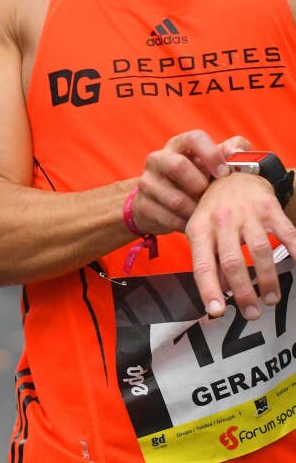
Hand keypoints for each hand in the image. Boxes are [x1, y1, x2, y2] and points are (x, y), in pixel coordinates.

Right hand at [133, 131, 249, 233]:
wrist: (158, 204)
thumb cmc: (193, 180)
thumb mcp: (209, 165)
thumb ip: (228, 154)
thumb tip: (239, 148)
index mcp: (178, 145)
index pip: (194, 138)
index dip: (212, 154)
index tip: (223, 173)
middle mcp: (158, 159)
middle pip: (177, 165)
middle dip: (199, 186)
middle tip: (211, 197)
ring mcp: (147, 182)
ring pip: (176, 199)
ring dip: (196, 211)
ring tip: (206, 214)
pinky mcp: (142, 205)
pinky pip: (170, 219)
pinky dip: (187, 225)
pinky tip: (193, 223)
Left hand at [187, 171, 295, 321]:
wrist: (232, 172)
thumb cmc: (214, 209)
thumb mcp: (201, 230)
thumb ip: (208, 259)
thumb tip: (218, 293)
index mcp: (199, 228)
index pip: (201, 263)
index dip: (208, 288)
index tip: (216, 312)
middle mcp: (221, 220)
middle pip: (232, 261)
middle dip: (243, 291)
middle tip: (252, 313)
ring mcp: (246, 214)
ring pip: (259, 251)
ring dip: (268, 279)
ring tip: (271, 298)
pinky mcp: (269, 208)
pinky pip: (286, 233)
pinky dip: (295, 251)